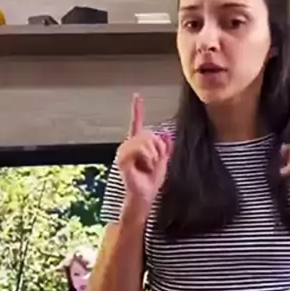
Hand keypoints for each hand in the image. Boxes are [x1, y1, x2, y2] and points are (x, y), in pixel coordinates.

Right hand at [117, 93, 172, 210]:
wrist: (145, 195)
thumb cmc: (151, 180)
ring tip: (148, 166)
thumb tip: (167, 134)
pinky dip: (148, 158)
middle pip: (150, 133)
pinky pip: (140, 149)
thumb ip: (166, 147)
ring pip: (146, 141)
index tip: (137, 95)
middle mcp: (128, 144)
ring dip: (154, 155)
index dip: (137, 109)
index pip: (137, 122)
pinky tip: (143, 167)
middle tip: (154, 162)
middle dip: (158, 148)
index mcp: (137, 143)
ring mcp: (124, 150)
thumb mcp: (163, 161)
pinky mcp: (122, 158)